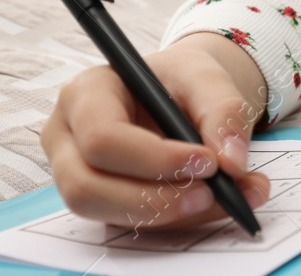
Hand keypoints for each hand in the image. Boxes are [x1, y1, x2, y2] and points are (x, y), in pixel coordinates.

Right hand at [40, 32, 270, 230]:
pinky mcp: (100, 201)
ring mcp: (75, 174)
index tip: (206, 162)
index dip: (153, 158)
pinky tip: (214, 202)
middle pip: (86, 186)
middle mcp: (68, 137)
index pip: (102, 137)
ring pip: (103, 213)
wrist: (179, 91)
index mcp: (85, 94)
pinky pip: (128, 223)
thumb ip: (224, 112)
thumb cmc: (181, 79)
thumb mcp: (207, 78)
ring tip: (221, 197)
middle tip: (210, 192)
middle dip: (151, 198)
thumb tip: (232, 163)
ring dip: (166, 214)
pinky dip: (176, 219)